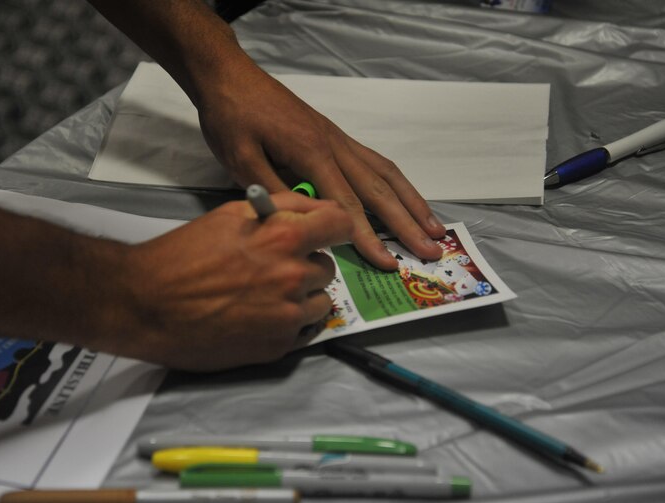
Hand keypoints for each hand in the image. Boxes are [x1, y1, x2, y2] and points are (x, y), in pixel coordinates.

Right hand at [101, 192, 352, 371]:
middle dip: (306, 264)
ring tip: (264, 295)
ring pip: (320, 301)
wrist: (146, 305)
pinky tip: (258, 315)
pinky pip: (304, 330)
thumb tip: (315, 208)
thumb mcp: (231, 214)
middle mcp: (292, 277)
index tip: (330, 232)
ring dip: (302, 297)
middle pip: (326, 268)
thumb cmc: (182, 256)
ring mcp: (287, 316)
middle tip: (273, 267)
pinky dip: (289, 323)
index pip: (340, 225)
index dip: (336, 226)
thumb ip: (280, 207)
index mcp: (283, 238)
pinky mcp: (278, 346)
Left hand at [197, 64, 446, 270]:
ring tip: (434, 226)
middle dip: (408, 223)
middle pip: (379, 190)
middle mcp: (334, 145)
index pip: (347, 204)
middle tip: (433, 250)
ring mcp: (338, 138)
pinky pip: (375, 161)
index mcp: (311, 152)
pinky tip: (404, 195)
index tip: (388, 263)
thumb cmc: (232, 117)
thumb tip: (304, 224)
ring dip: (412, 201)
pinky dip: (396, 182)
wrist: (230, 76)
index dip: (368, 237)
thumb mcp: (240, 159)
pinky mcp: (334, 135)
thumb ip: (274, 192)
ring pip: (385, 172)